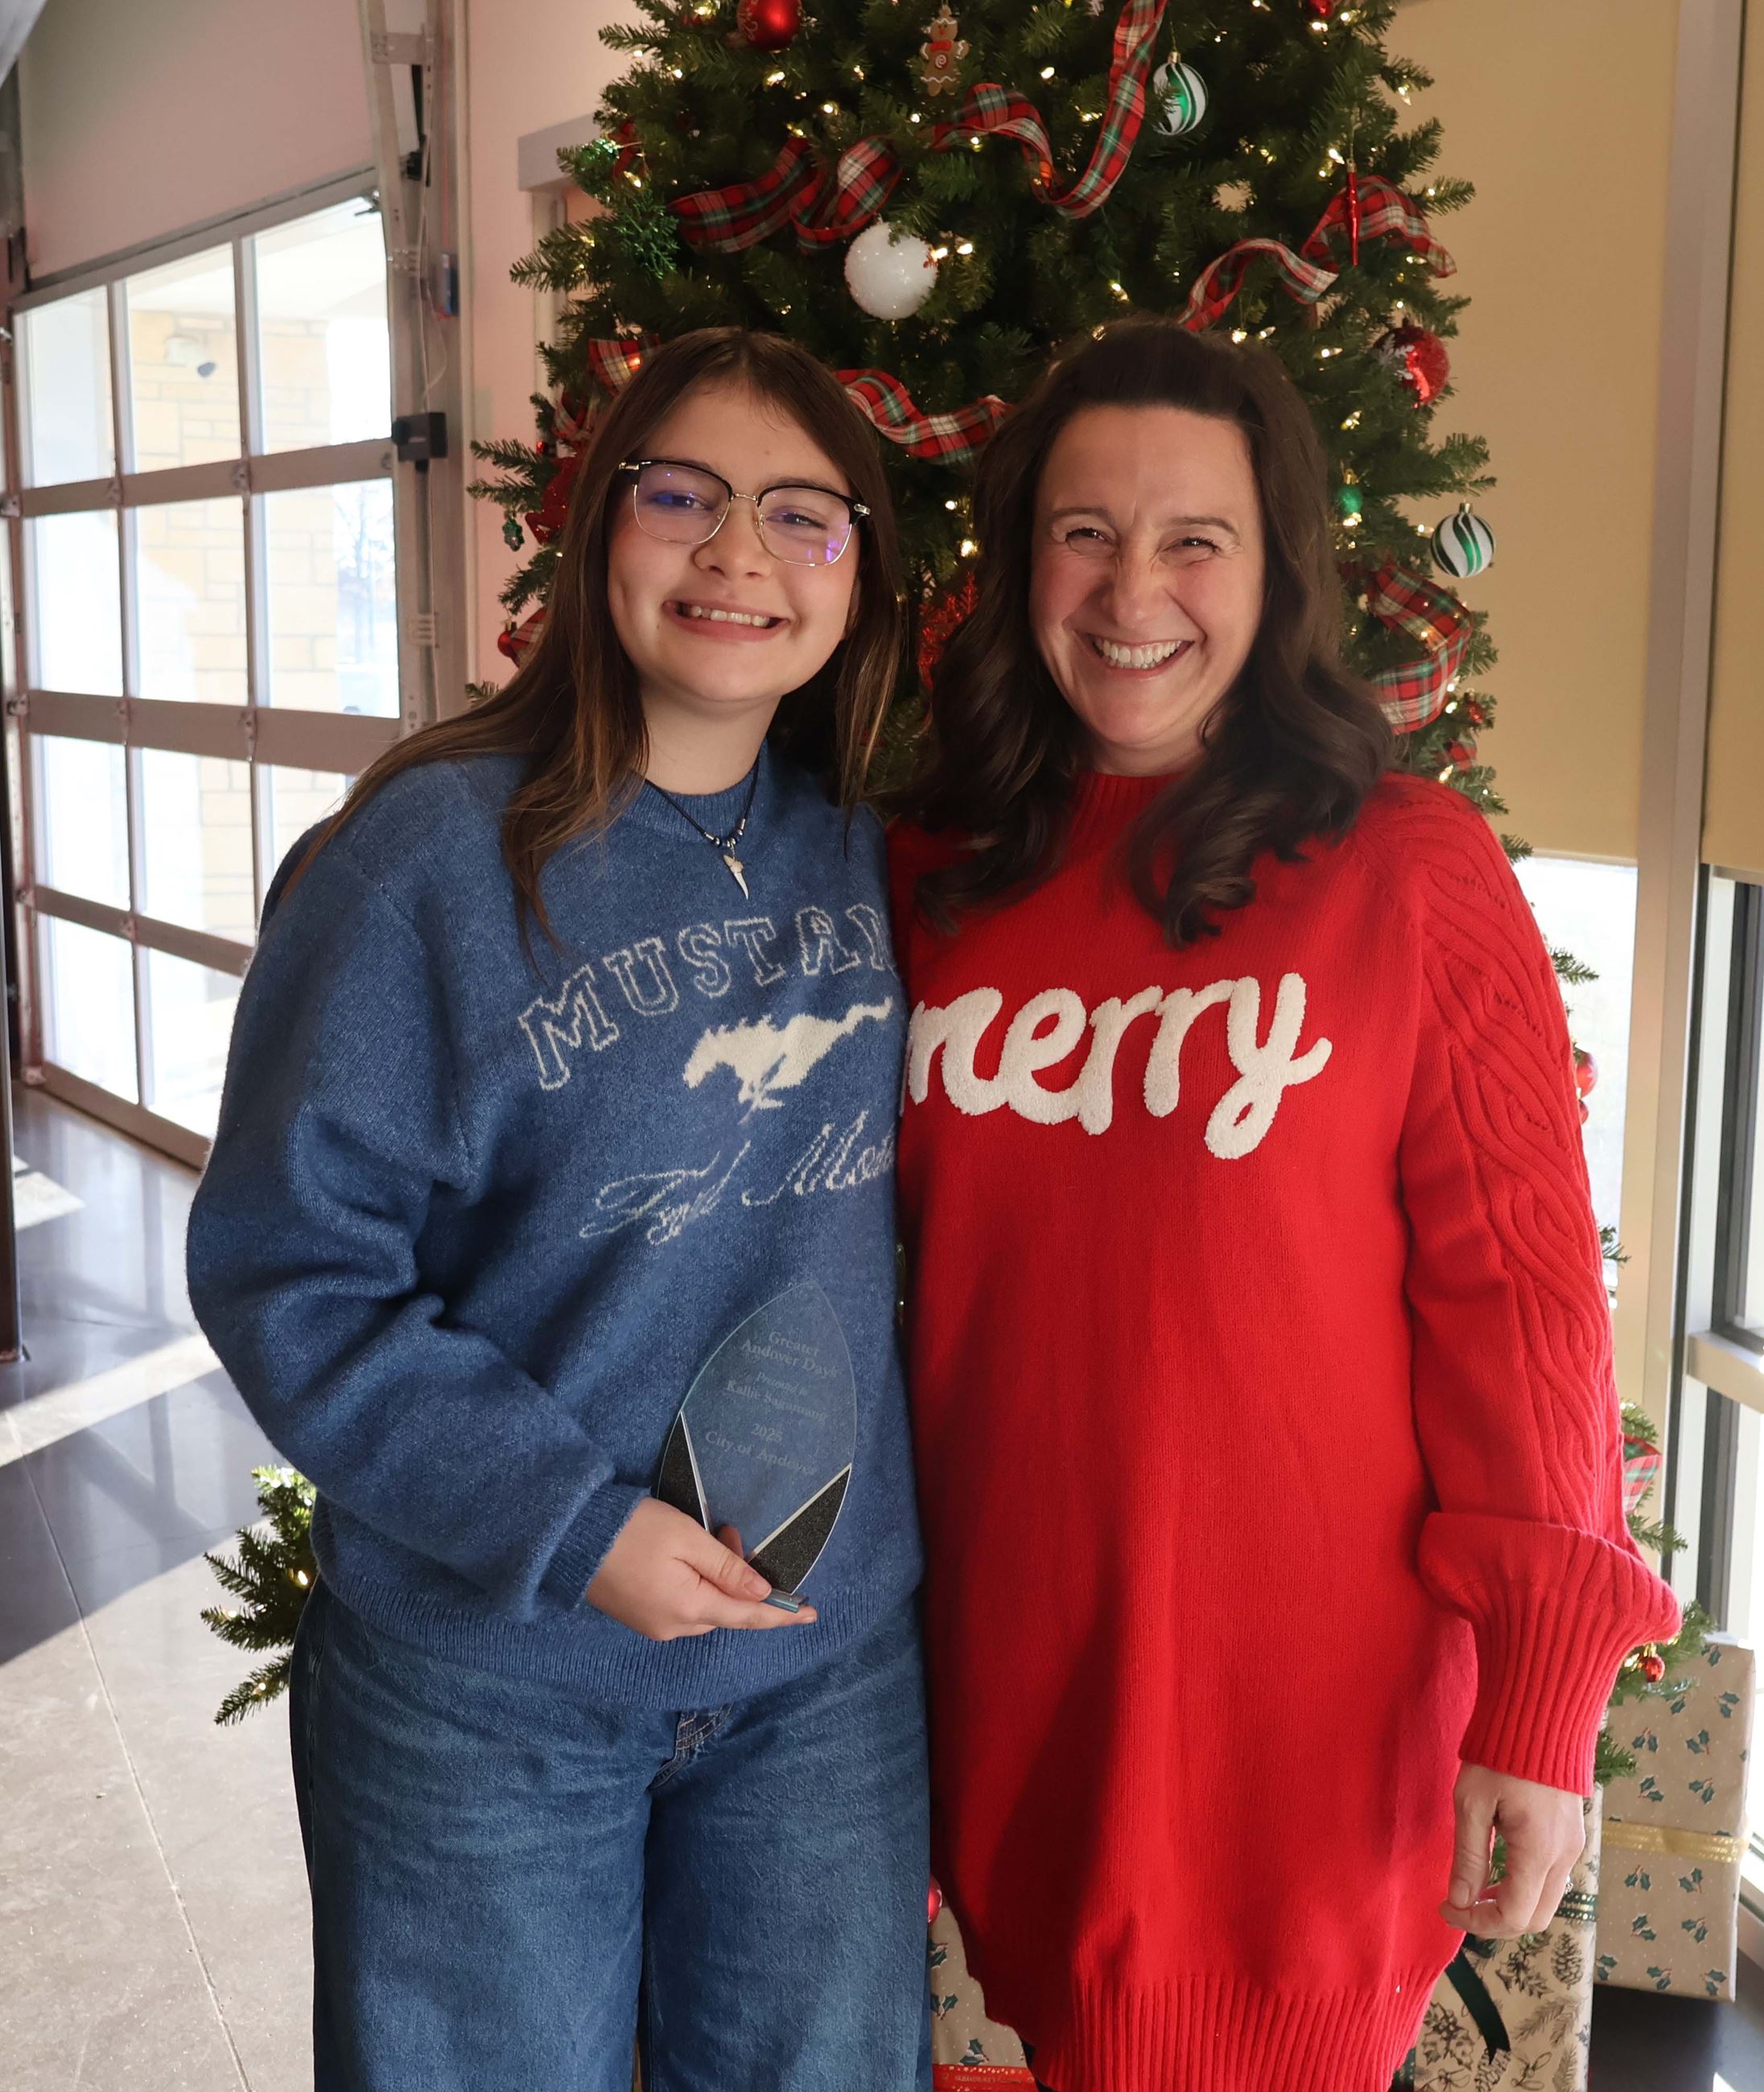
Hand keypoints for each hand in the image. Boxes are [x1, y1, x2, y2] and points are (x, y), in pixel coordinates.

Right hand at [585, 1499, 815, 1640]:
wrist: (568, 1538)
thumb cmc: (631, 1531)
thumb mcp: (686, 1538)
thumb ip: (727, 1567)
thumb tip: (762, 1593)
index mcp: (689, 1610)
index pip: (749, 1616)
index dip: (782, 1613)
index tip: (813, 1613)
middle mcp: (673, 1627)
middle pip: (726, 1612)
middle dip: (741, 1579)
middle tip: (730, 1533)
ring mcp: (653, 1625)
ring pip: (705, 1608)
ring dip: (718, 1578)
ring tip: (711, 1536)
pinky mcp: (639, 1615)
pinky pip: (683, 1606)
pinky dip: (697, 1584)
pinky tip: (688, 1557)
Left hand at [1440, 1762, 1585, 1937]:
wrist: (1540, 1716)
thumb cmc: (1500, 1755)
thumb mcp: (1472, 1803)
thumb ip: (1468, 1856)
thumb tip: (1459, 1901)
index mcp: (1539, 1852)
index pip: (1514, 1916)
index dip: (1477, 1922)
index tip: (1446, 1907)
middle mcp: (1565, 1857)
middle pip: (1535, 1918)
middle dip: (1494, 1921)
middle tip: (1458, 1904)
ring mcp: (1574, 1847)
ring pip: (1546, 1902)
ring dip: (1511, 1905)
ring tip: (1475, 1888)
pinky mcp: (1573, 1837)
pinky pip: (1552, 1880)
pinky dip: (1525, 1888)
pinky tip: (1499, 1870)